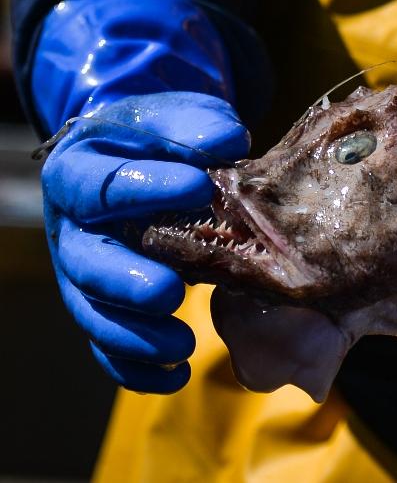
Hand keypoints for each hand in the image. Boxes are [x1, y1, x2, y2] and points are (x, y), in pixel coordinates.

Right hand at [34, 0, 248, 392]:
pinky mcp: (101, 305)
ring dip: (135, 333)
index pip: (105, 185)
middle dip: (126, 279)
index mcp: (80, 173)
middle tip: (172, 291)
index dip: (148, 187)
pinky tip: (173, 376)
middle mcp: (73, 228)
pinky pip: (107, 346)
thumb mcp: (170, 116)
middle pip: (86, 260)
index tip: (198, 187)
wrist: (140, 157)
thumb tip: (227, 141)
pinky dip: (136, 367)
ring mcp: (82, 272)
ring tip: (182, 343)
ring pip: (94, 311)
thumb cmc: (158, 138)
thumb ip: (192, 123)